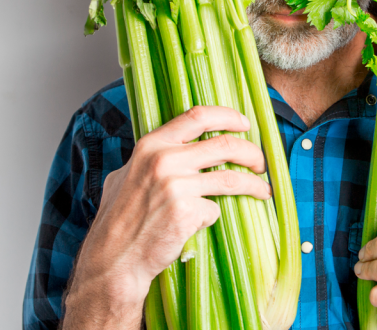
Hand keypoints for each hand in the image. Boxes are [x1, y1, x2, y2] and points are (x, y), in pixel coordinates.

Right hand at [62, 106, 271, 328]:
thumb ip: (151, 158)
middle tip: (261, 162)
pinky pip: (215, 209)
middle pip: (225, 144)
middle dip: (252, 152)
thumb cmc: (118, 220)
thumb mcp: (126, 175)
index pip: (198, 116)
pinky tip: (201, 224)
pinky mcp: (187, 212)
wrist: (113, 259)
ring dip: (254, 184)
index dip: (228, 116)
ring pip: (231, 178)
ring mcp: (176, 186)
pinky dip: (213, 215)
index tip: (244, 124)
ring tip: (263, 191)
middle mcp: (164, 160)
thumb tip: (177, 146)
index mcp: (151, 145)